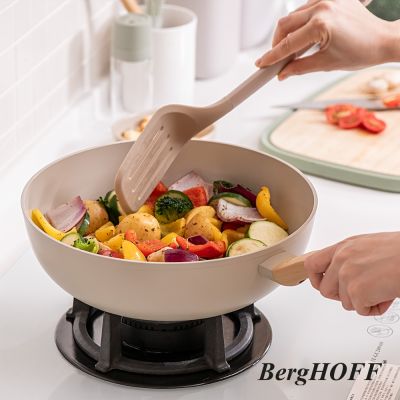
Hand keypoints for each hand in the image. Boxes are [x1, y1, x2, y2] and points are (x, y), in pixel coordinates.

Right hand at [256, 0, 399, 79]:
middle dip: (277, 43)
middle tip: (276, 59)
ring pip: (293, 15)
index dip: (271, 57)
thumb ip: (299, 68)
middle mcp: (322, 7)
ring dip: (287, 33)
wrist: (383, 40)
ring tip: (291, 50)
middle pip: (285, 24)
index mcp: (321, 25)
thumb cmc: (361, 52)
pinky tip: (303, 36)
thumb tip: (282, 73)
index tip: (261, 64)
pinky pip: (305, 8)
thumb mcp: (326, 64)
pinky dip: (300, 22)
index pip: (287, 44)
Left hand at [304, 232, 399, 315]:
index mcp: (343, 247)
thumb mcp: (366, 246)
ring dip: (363, 301)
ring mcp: (347, 275)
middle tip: (361, 292)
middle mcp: (341, 259)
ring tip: (380, 288)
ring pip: (344, 302)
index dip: (315, 278)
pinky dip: (375, 308)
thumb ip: (348, 257)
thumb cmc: (399, 252)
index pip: (312, 263)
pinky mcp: (357, 291)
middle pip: (325, 290)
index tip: (321, 283)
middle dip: (343, 295)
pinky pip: (360, 310)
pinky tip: (386, 295)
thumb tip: (339, 272)